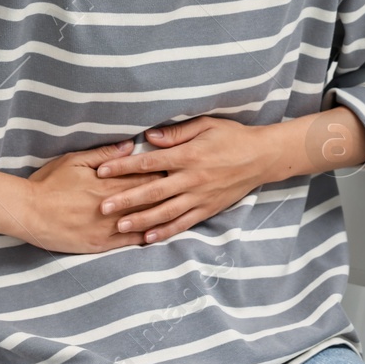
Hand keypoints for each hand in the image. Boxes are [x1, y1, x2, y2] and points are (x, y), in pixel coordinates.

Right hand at [21, 141, 170, 252]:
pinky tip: (159, 234)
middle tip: (187, 187)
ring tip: (180, 210)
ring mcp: (107, 228)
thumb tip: (130, 146)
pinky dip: (146, 237)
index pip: (146, 177)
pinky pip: (129, 242)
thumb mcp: (75, 160)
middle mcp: (113, 206)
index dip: (164, 173)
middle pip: (150, 198)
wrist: (27, 213)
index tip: (178, 168)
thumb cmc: (49, 183)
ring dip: (162, 216)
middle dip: (169, 193)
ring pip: (144, 221)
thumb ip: (105, 154)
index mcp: (109, 183)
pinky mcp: (100, 245)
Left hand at [94, 116, 278, 243]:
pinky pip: (184, 223)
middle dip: (125, 200)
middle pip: (153, 191)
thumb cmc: (232, 137)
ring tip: (120, 226)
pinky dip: (166, 231)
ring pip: (166, 212)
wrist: (262, 157)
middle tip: (102, 207)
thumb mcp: (206, 125)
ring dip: (141, 220)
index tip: (102, 171)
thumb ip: (177, 133)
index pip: (149, 162)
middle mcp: (192, 179)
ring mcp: (200, 196)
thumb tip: (149, 138)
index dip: (124, 167)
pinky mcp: (208, 209)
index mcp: (189, 155)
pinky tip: (149, 238)